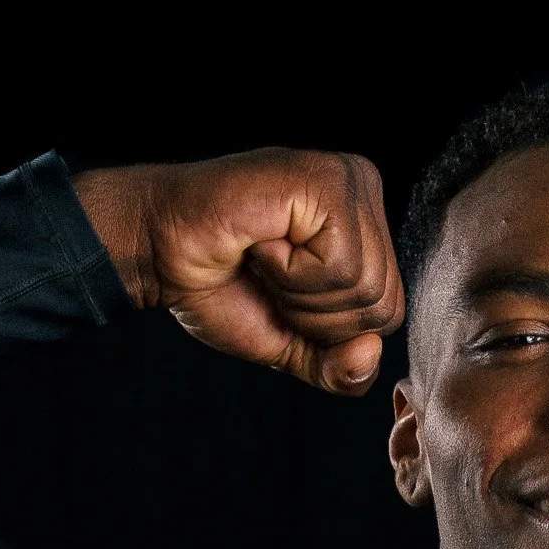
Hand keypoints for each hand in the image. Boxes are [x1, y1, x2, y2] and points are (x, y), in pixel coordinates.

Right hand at [72, 150, 402, 395]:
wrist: (161, 253)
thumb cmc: (221, 286)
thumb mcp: (293, 344)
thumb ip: (339, 367)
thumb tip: (370, 354)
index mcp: (366, 224)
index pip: (388, 313)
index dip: (329, 329)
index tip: (280, 290)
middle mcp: (364, 190)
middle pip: (382, 305)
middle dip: (316, 315)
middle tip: (268, 274)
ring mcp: (348, 180)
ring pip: (365, 287)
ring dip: (300, 293)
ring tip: (264, 257)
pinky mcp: (326, 182)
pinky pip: (341, 268)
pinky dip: (292, 274)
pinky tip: (263, 242)